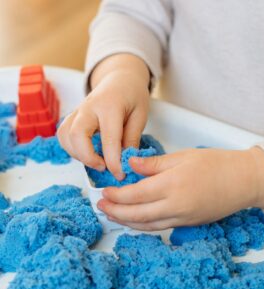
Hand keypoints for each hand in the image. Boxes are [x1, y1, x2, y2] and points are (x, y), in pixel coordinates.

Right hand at [57, 54, 149, 179]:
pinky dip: (71, 148)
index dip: (113, 161)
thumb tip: (124, 161)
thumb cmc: (132, 96)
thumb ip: (132, 138)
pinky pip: (63, 134)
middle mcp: (89, 107)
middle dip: (88, 157)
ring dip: (78, 154)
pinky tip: (86, 152)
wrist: (119, 79)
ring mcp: (78, 111)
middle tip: (104, 167)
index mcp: (110, 105)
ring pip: (65, 136)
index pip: (109, 138)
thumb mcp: (140, 115)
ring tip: (97, 160)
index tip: (120, 174)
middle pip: (77, 135)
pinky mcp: (72, 116)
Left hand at [98, 147, 263, 230]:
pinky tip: (136, 220)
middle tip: (101, 207)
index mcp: (172, 184)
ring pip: (147, 225)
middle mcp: (175, 206)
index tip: (104, 192)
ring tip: (113, 215)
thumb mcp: (182, 156)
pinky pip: (160, 228)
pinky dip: (144, 225)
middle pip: (137, 214)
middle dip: (116, 212)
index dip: (116, 195)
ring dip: (127, 222)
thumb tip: (131, 164)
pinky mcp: (188, 224)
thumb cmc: (215, 164)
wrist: (243, 181)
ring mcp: (182, 218)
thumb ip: (154, 163)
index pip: (135, 194)